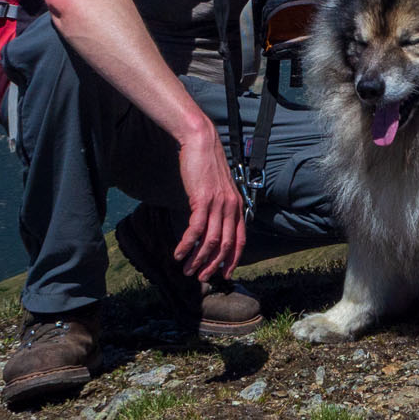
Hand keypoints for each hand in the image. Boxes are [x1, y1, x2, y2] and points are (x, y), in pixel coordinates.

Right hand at [174, 128, 245, 279]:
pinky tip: (178, 253)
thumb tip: (212, 224)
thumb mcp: (219, 188)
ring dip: (198, 259)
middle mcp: (231, 207)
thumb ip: (220, 206)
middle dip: (214, 265)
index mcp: (237, 206)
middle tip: (201, 277)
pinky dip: (188, 245)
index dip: (233, 259)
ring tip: (186, 270)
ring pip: (211, 240)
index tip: (225, 274)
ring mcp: (218, 204)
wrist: (201, 142)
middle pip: (227, 245)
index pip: (240, 239)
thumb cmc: (207, 165)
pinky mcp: (203, 200)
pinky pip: (196, 229)